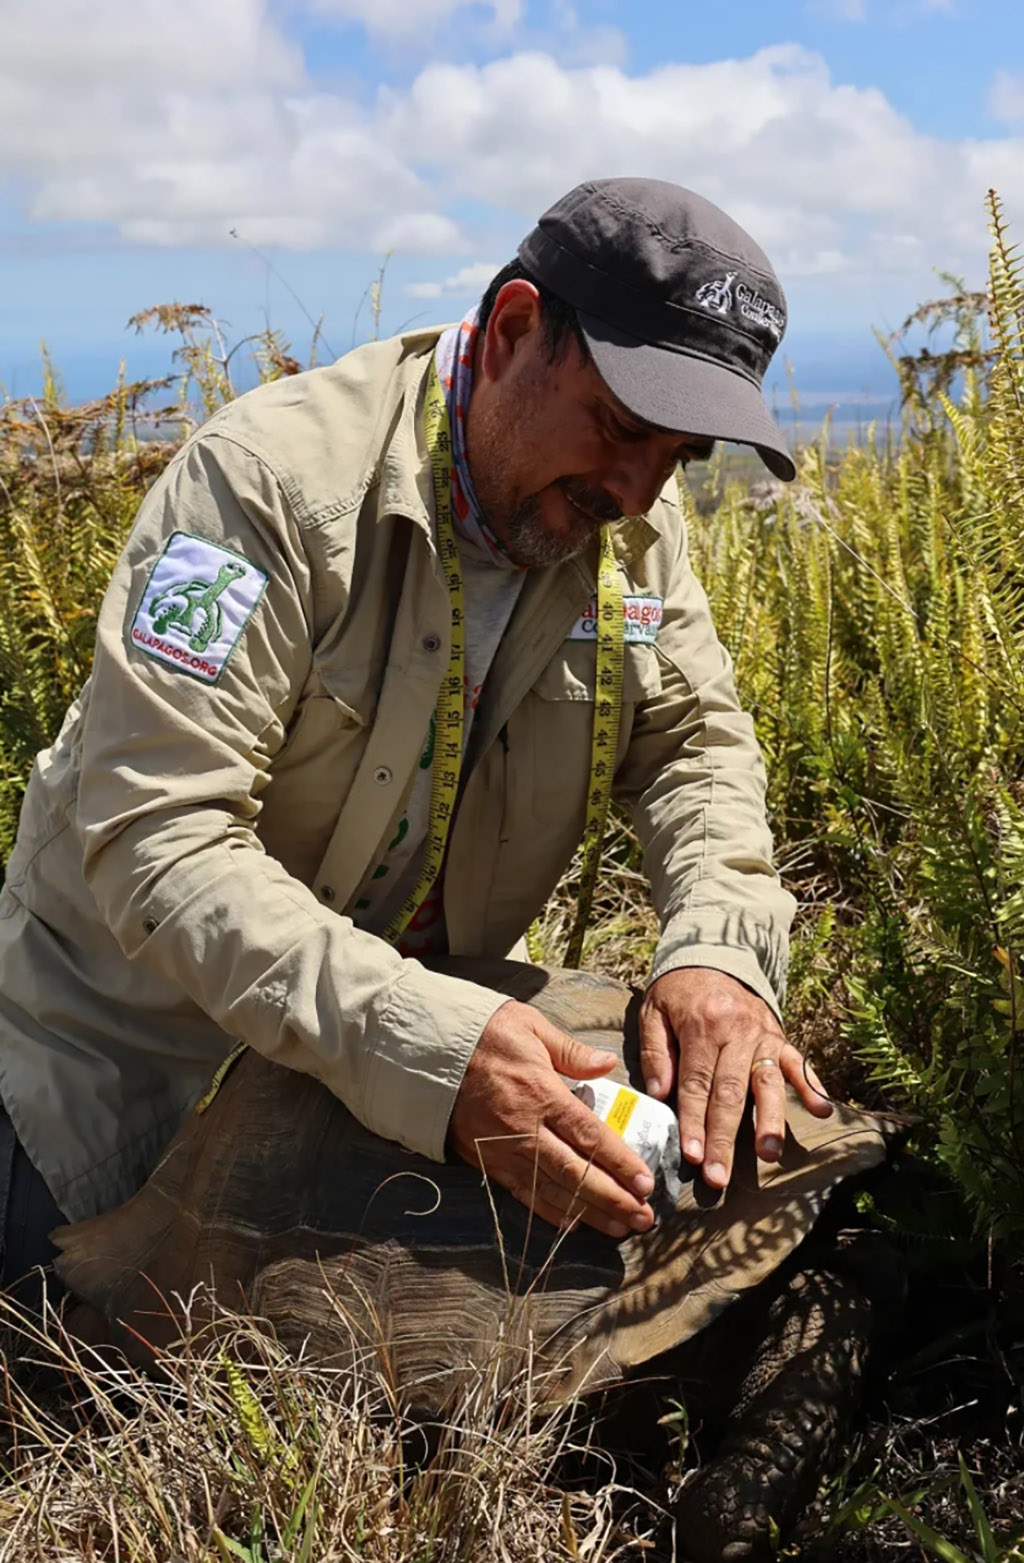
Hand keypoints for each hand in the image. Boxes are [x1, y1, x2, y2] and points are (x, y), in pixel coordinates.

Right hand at [450, 1000, 655, 1238]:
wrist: (425, 1052)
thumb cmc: (483, 1034)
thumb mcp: (530, 1026)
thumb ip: (572, 1051)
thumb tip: (608, 1063)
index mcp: (541, 1093)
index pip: (589, 1136)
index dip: (620, 1163)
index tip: (646, 1183)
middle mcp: (524, 1129)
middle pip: (575, 1172)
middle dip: (613, 1198)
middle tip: (644, 1218)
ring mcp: (503, 1149)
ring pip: (551, 1190)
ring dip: (587, 1213)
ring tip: (618, 1228)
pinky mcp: (485, 1161)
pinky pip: (521, 1194)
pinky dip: (547, 1212)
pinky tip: (571, 1225)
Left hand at [638, 968, 832, 1191]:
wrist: (713, 955)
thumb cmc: (678, 992)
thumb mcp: (653, 1011)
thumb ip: (655, 1051)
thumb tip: (659, 1093)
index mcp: (702, 1026)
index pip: (696, 1083)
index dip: (694, 1121)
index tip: (692, 1155)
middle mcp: (737, 1032)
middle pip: (730, 1093)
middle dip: (725, 1138)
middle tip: (720, 1176)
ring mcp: (763, 1035)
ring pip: (767, 1082)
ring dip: (769, 1121)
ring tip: (769, 1154)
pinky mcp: (780, 1036)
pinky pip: (798, 1062)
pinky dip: (812, 1085)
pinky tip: (824, 1110)